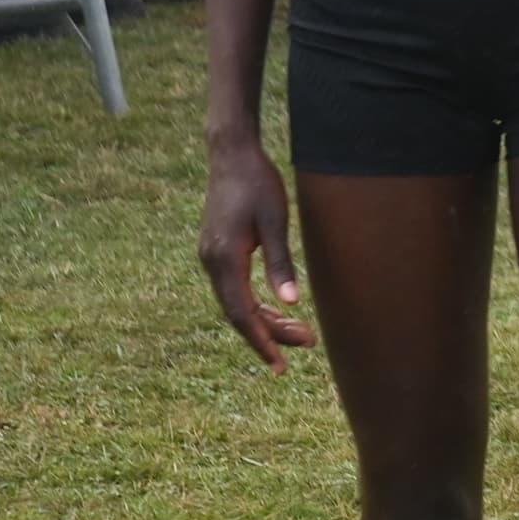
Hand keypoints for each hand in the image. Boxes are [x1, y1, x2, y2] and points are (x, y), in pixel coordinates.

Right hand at [198, 134, 315, 369]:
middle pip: (238, 313)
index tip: (280, 364)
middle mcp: (211, 263)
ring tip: (301, 332)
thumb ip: (280, 263)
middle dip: (270, 334)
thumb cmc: (259, 183)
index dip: (261, 341)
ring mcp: (211, 257)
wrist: (232, 155)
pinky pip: (234, 288)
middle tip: (308, 343)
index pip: (241, 314)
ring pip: (236, 302)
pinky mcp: (217, 251)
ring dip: (265, 319)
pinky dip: (255, 303)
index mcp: (224, 259)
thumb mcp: (276, 221)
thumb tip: (292, 302)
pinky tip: (278, 309)